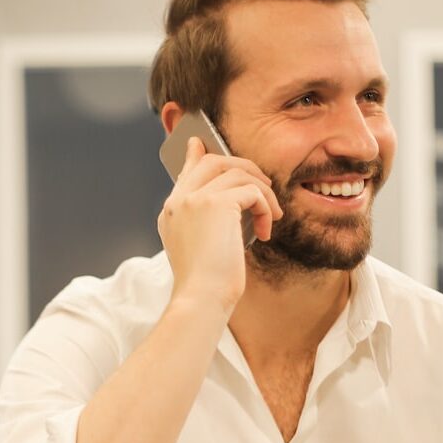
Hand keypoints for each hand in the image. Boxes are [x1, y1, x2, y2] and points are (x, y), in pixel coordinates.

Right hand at [157, 136, 282, 313]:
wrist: (201, 298)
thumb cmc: (207, 285)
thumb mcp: (203, 250)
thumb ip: (209, 224)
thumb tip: (232, 210)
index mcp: (171, 212)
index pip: (186, 172)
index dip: (196, 156)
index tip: (200, 144)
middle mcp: (179, 200)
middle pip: (213, 162)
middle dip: (244, 167)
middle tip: (264, 185)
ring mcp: (195, 199)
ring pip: (237, 172)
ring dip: (262, 192)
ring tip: (271, 216)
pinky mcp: (216, 203)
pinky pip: (251, 191)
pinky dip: (265, 206)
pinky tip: (266, 230)